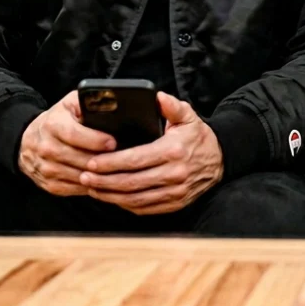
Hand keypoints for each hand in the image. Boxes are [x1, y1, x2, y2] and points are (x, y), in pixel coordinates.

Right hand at [19, 90, 116, 196]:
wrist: (29, 141)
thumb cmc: (57, 121)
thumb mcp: (69, 104)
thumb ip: (86, 102)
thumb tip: (110, 106)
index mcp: (52, 125)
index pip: (75, 134)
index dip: (96, 140)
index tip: (112, 142)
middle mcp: (46, 148)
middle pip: (80, 158)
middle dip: (102, 160)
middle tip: (120, 159)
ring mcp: (46, 168)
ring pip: (79, 176)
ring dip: (99, 175)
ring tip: (115, 170)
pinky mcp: (49, 184)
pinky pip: (74, 189)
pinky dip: (90, 186)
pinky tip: (101, 179)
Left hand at [79, 92, 222, 215]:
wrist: (220, 159)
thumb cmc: (197, 136)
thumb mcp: (188, 116)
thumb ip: (171, 106)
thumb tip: (157, 97)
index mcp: (173, 151)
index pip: (134, 159)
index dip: (110, 163)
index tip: (92, 162)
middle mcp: (174, 174)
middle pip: (131, 182)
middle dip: (103, 181)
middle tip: (84, 177)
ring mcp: (175, 192)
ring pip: (135, 199)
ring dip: (110, 196)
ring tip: (92, 189)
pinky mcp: (175, 204)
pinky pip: (145, 208)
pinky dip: (125, 204)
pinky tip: (112, 197)